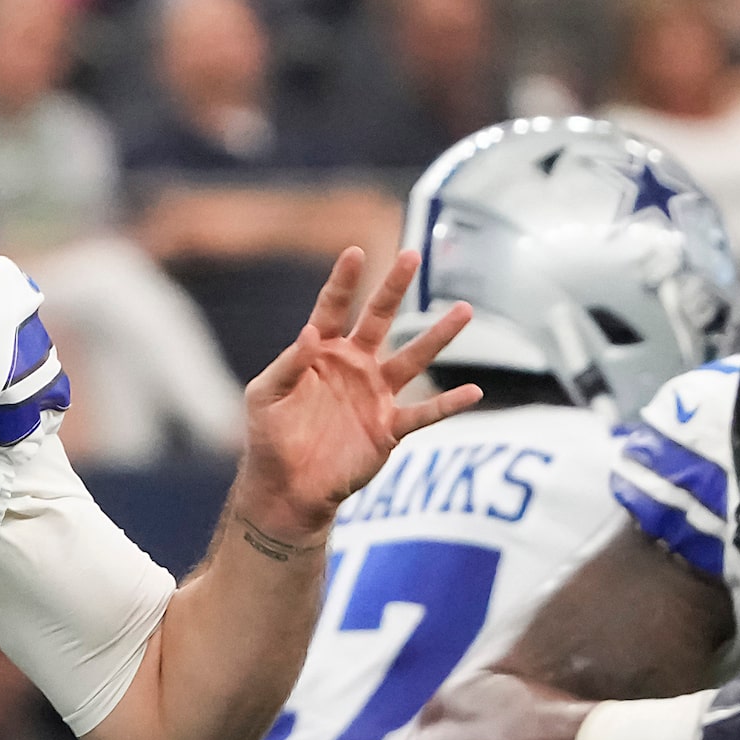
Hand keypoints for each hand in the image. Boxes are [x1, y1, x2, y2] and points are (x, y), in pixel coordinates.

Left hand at [235, 248, 477, 546]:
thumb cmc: (270, 438)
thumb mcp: (265, 397)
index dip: (344, 281)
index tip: (355, 251)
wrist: (287, 487)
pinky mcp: (390, 428)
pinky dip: (449, 405)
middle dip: (395, 288)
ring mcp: (376, 394)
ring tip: (465, 310)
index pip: (333, 308)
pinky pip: (425, 413)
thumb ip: (287, 364)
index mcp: (321, 352)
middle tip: (412, 255)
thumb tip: (310, 332)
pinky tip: (474, 392)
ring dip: (438, 336)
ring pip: (413, 358)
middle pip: (379, 319)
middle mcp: (355, 365)